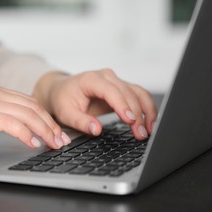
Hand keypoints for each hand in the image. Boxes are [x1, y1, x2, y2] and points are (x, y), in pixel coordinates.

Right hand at [0, 85, 70, 156]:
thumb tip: (17, 126)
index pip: (29, 102)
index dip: (46, 118)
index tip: (56, 133)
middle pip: (33, 107)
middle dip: (51, 125)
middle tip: (61, 141)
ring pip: (26, 114)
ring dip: (44, 130)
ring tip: (54, 144)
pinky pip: (10, 123)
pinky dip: (25, 133)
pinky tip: (32, 144)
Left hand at [33, 69, 156, 139]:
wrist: (62, 90)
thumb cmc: (63, 99)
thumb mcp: (65, 113)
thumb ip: (80, 121)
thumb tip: (96, 130)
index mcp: (91, 79)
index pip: (111, 90)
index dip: (122, 105)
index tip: (130, 120)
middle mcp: (106, 77)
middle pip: (128, 92)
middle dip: (137, 114)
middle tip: (140, 134)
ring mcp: (116, 81)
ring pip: (139, 92)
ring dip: (147, 111)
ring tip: (148, 131)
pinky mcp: (122, 89)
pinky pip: (139, 96)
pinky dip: (146, 108)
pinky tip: (149, 123)